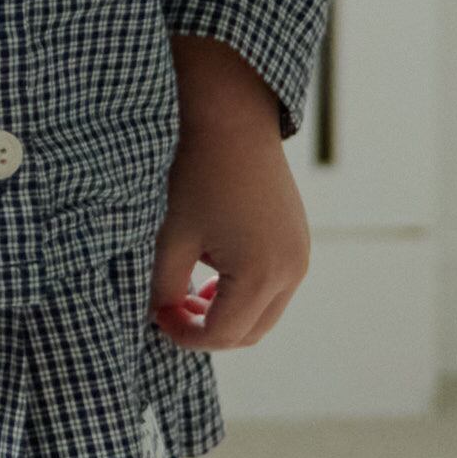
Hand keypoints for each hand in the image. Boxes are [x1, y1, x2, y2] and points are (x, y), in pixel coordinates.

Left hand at [151, 33, 307, 352]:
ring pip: (264, 314)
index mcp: (260, 274)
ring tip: (190, 290)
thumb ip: (164, 289)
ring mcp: (301, 256)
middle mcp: (291, 271)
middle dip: (207, 330)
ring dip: (228, 313)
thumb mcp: (172, 238)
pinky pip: (275, 287)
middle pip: (249, 333)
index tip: (155, 315)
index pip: (222, 336)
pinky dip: (245, 293)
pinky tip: (213, 269)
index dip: (183, 335)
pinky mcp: (300, 241)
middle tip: (170, 309)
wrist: (231, 122)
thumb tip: (160, 319)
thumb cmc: (196, 177)